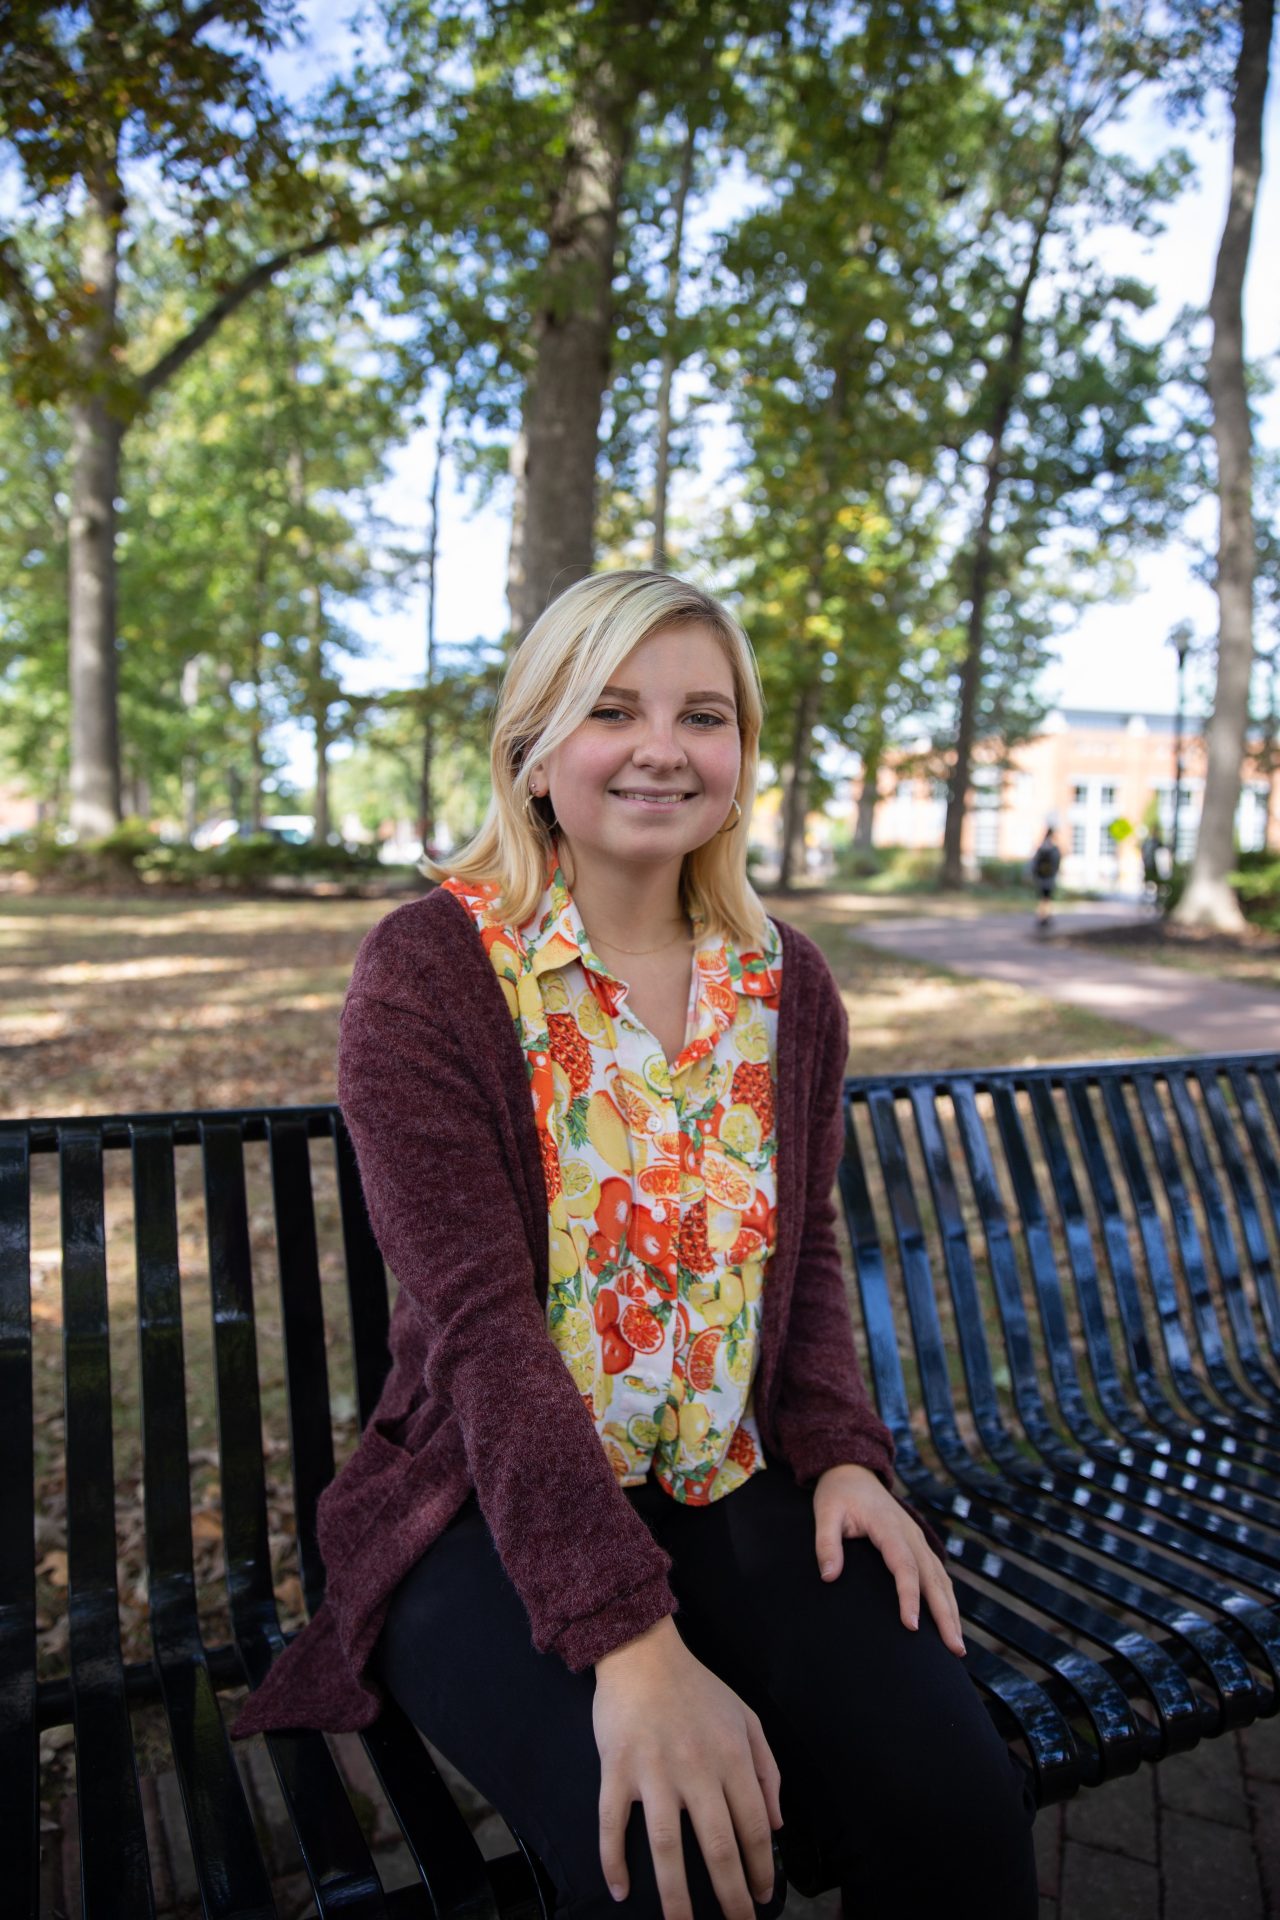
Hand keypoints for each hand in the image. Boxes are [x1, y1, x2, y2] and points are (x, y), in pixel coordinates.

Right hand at [593, 1615, 782, 1919]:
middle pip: (717, 1848)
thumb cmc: (697, 1687)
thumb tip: (776, 1825)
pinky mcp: (616, 1768)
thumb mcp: (747, 1718)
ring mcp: (653, 1771)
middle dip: (730, 1897)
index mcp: (731, 1757)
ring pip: (666, 1847)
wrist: (642, 1651)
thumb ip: (767, 1769)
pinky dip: (614, 1860)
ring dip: (675, 1896)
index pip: (753, 1828)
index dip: (760, 1870)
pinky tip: (620, 1890)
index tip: (762, 1899)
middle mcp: (696, 1769)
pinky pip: (612, 1822)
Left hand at [814, 1463, 964, 1657]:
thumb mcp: (825, 1513)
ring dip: (951, 1612)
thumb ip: (826, 1543)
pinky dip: (947, 1599)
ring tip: (958, 1648)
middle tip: (955, 1650)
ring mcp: (918, 1539)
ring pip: (941, 1579)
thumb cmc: (838, 1495)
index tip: (912, 1625)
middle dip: (945, 1615)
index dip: (910, 1596)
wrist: (854, 1472)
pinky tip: (951, 1622)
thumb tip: (828, 1577)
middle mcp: (911, 1534)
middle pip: (933, 1578)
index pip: (905, 1566)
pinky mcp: (918, 1545)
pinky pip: (938, 1574)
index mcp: (890, 1526)